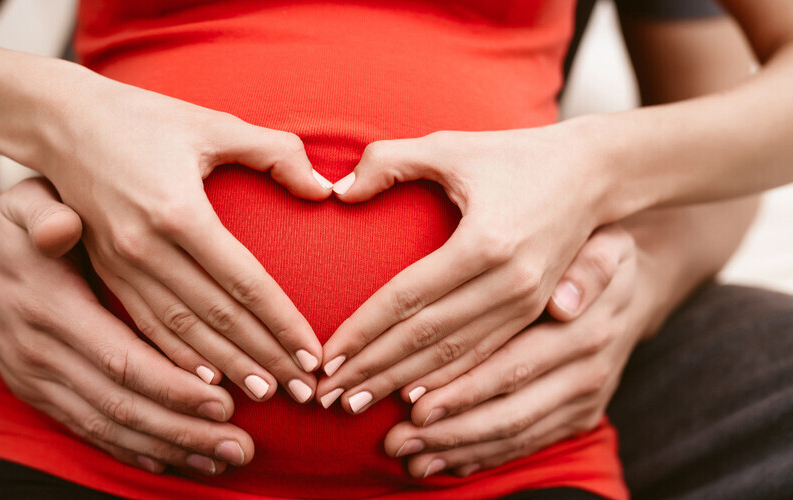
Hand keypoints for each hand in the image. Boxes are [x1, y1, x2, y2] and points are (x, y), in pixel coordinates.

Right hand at [0, 178, 252, 474]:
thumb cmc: (16, 223)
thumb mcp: (26, 203)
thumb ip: (47, 215)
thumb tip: (61, 226)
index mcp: (51, 309)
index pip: (120, 359)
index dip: (171, 386)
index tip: (223, 402)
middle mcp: (41, 353)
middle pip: (121, 405)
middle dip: (183, 429)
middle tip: (241, 447)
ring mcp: (36, 379)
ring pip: (107, 425)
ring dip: (166, 446)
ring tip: (222, 460)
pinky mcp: (37, 392)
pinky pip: (87, 429)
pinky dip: (130, 449)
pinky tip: (170, 461)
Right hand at [39, 80, 331, 403]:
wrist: (58, 121)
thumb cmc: (142, 118)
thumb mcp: (211, 123)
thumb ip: (274, 151)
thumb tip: (324, 188)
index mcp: (178, 212)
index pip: (244, 284)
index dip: (282, 323)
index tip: (312, 354)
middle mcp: (146, 247)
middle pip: (216, 318)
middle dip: (263, 358)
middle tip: (302, 391)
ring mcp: (120, 265)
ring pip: (180, 332)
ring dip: (225, 368)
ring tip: (263, 396)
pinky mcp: (104, 272)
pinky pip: (145, 326)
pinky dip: (177, 359)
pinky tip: (204, 384)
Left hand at [316, 127, 603, 411]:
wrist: (595, 173)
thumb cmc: (514, 154)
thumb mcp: (450, 146)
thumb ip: (389, 161)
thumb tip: (337, 191)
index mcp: (484, 242)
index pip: (407, 298)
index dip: (362, 331)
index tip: (326, 357)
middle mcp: (509, 281)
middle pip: (426, 337)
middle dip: (373, 370)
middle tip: (327, 396)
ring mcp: (527, 302)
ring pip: (453, 356)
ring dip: (401, 383)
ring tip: (355, 404)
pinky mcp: (534, 312)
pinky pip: (481, 355)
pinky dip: (444, 380)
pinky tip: (411, 399)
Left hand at [382, 225, 643, 477]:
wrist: (632, 289)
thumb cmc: (592, 253)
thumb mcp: (602, 244)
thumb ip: (587, 267)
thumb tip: (564, 303)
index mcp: (588, 328)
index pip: (514, 366)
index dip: (462, 389)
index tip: (412, 402)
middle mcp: (588, 370)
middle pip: (509, 412)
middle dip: (448, 431)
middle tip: (395, 440)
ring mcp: (585, 399)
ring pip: (514, 435)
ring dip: (457, 449)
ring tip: (408, 459)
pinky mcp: (580, 417)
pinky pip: (528, 444)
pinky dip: (484, 456)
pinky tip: (443, 463)